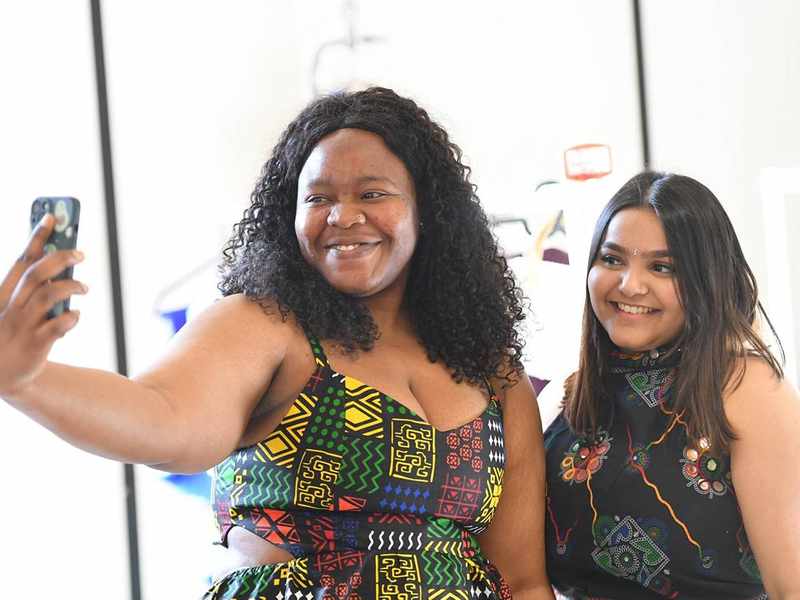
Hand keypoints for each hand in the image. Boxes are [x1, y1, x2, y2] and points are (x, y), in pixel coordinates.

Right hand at [0, 213, 87, 396]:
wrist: (3, 377)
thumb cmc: (13, 334)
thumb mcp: (15, 308)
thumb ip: (34, 288)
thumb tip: (62, 263)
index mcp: (4, 293)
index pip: (22, 260)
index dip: (36, 237)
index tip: (51, 218)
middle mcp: (11, 306)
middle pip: (36, 273)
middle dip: (60, 257)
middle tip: (81, 253)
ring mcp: (22, 325)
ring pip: (47, 295)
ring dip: (70, 286)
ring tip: (84, 287)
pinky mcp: (36, 344)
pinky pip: (57, 326)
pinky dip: (71, 317)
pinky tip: (75, 315)